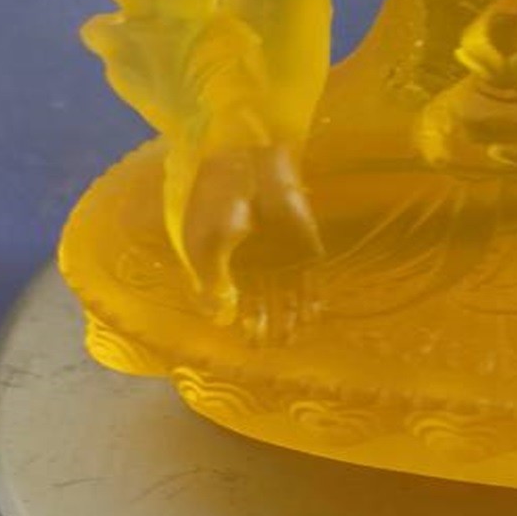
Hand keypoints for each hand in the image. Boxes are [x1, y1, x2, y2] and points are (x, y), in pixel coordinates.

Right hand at [174, 140, 321, 325]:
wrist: (246, 168)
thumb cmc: (217, 205)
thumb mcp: (205, 247)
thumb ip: (213, 283)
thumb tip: (216, 317)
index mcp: (232, 260)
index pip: (241, 299)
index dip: (245, 321)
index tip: (248, 342)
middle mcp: (259, 260)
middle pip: (267, 301)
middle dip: (270, 325)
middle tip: (271, 347)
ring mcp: (284, 254)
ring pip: (290, 294)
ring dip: (291, 317)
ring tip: (289, 340)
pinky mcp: (306, 245)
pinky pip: (312, 279)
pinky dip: (312, 299)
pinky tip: (310, 319)